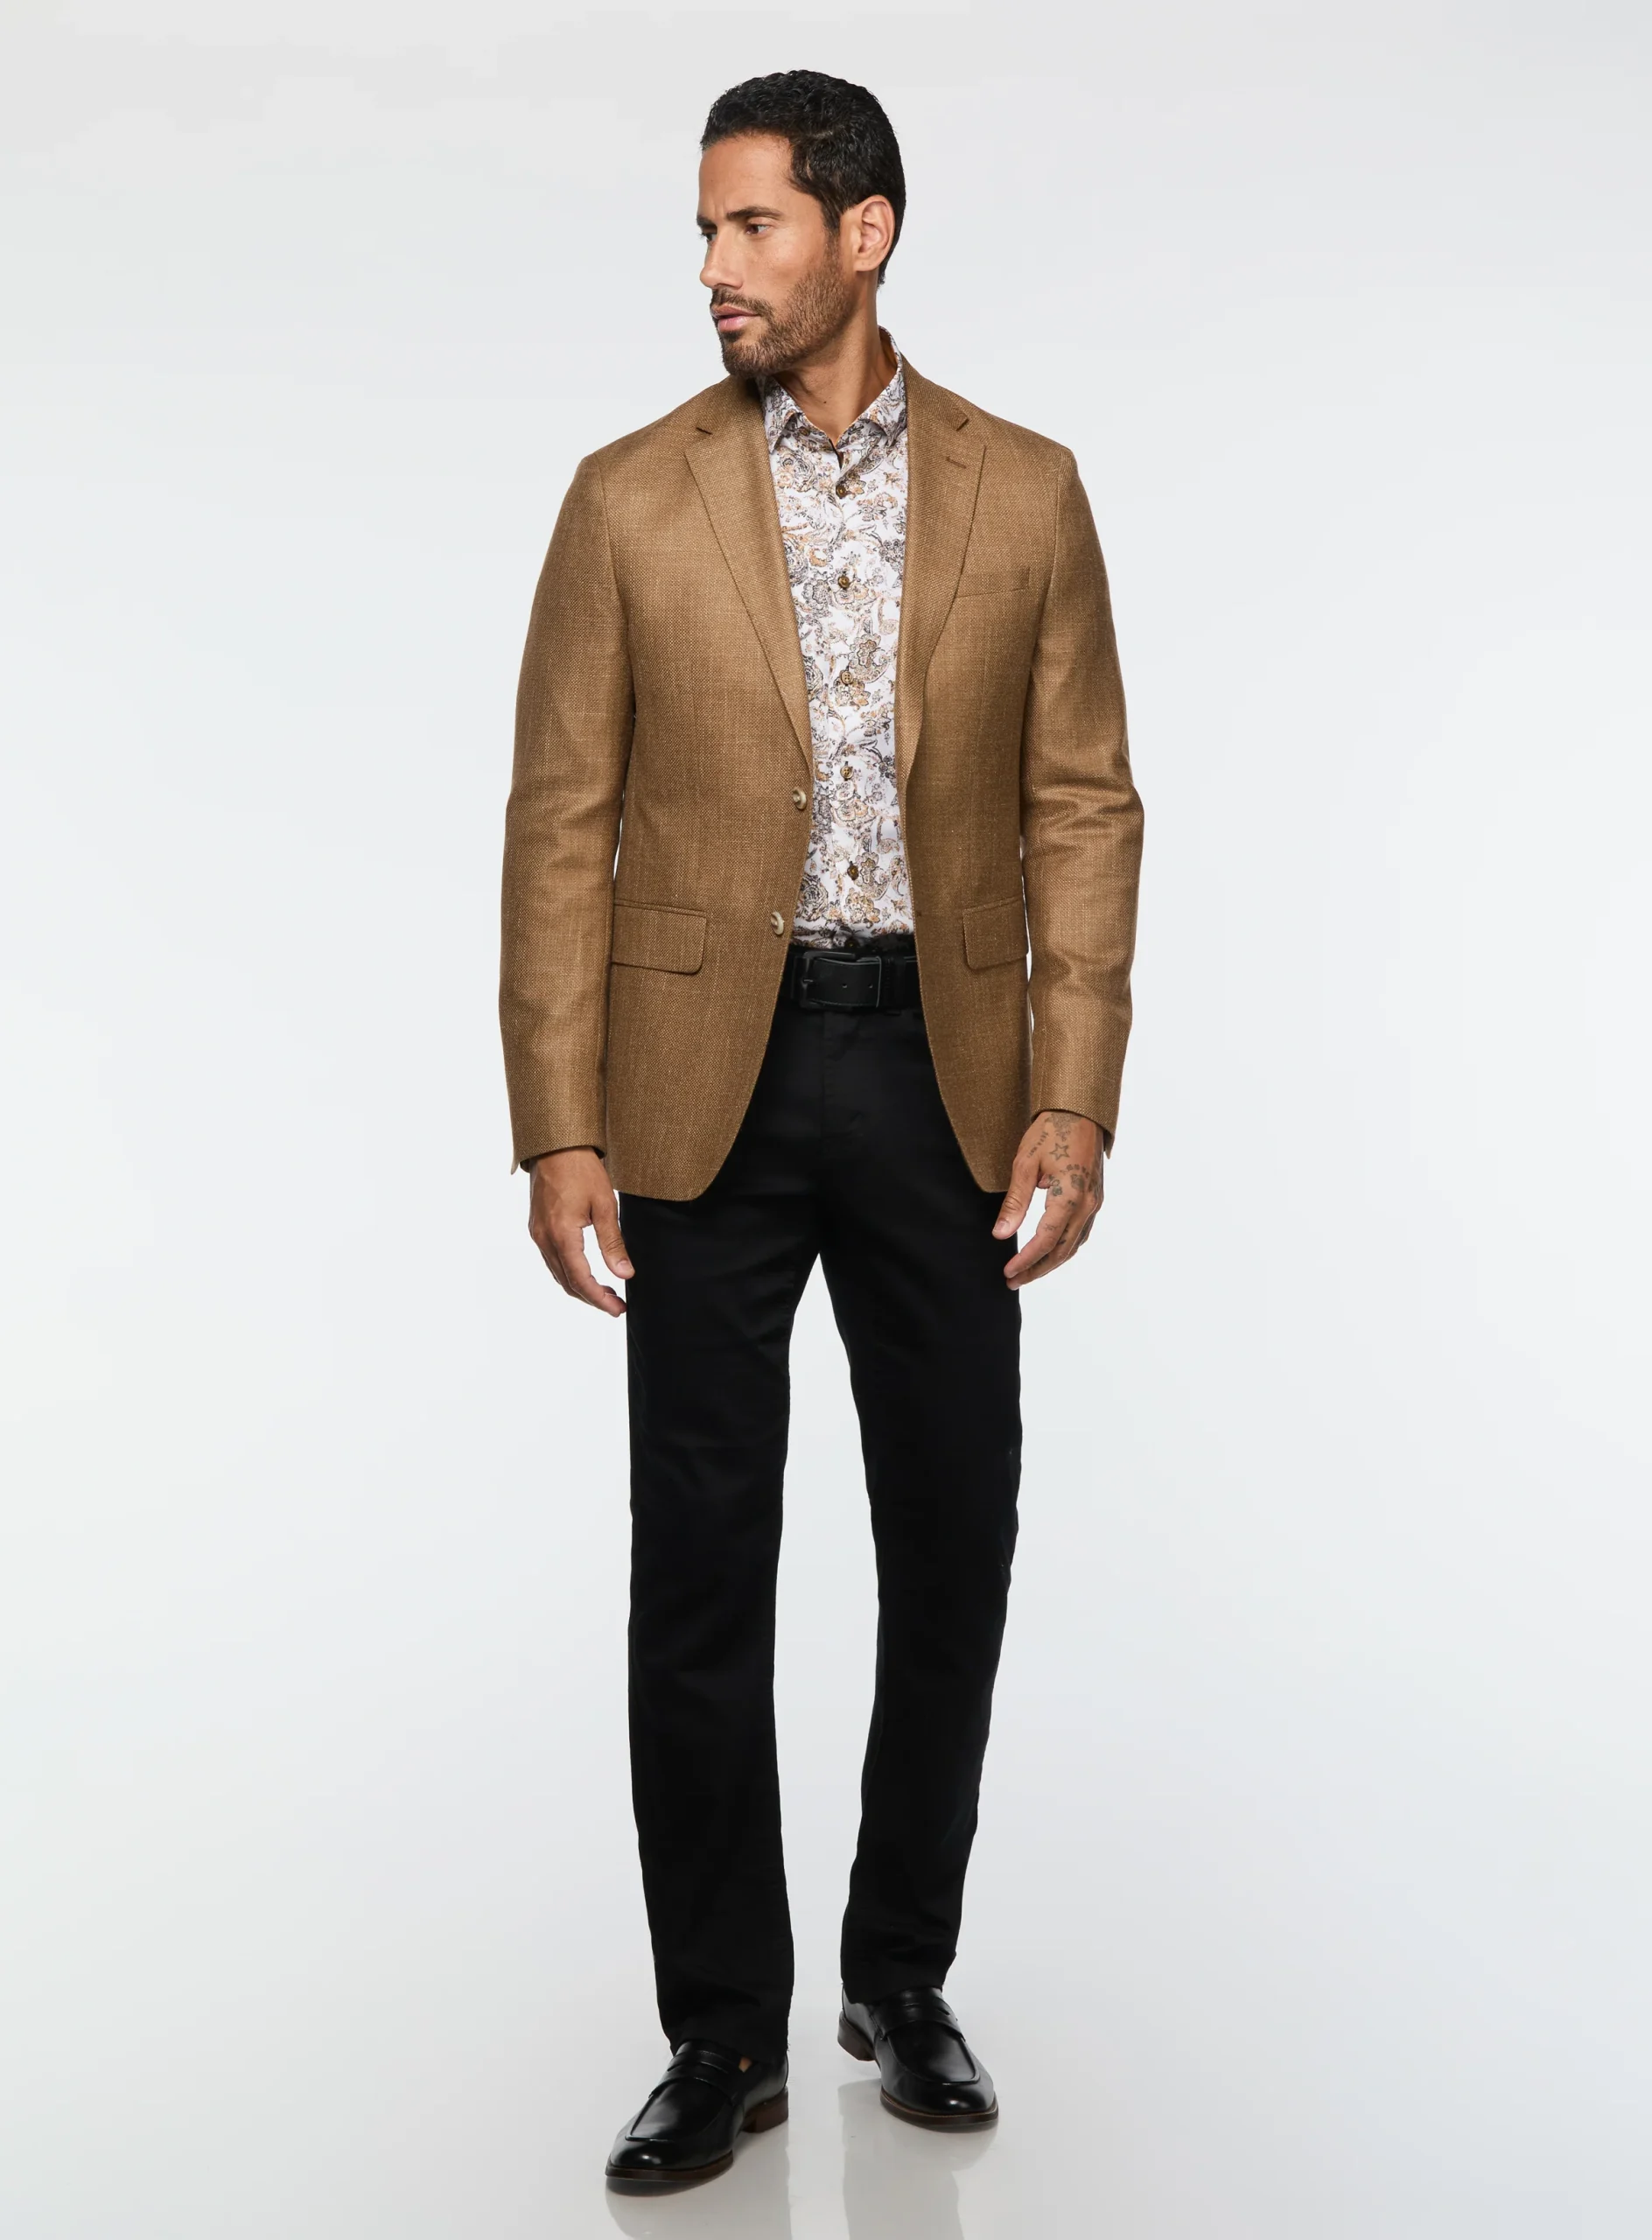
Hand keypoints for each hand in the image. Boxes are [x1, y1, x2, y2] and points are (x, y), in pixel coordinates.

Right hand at [527, 1147, 632, 1315]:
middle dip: (592, 1298)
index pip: (581, 1280)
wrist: (556, 1145)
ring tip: (606, 1292)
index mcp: (562, 1235)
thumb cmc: (582, 1170)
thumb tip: (624, 1274)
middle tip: (616, 1305)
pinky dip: (569, 1272)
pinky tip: (586, 1271)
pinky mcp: (537, 1227)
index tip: (618, 1310)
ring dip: (580, 1287)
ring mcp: (538, 1233)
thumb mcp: (606, 1206)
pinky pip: (552, 1259)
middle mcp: (544, 1238)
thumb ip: (613, 1243)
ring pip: (558, 1273)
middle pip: (567, 1282)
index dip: (600, 1299)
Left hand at [992, 1110, 1102, 1287]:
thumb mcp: (1025, 1164)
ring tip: (1028, 1273)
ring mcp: (1094, 1202)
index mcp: (1070, 1196)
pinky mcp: (1095, 1198)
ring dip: (1051, 1262)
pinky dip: (1064, 1247)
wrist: (1080, 1109)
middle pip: (1062, 1250)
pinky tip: (1050, 1251)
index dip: (1026, 1260)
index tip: (1007, 1272)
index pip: (1045, 1240)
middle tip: (1013, 1281)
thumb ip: (1015, 1202)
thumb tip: (1001, 1234)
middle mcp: (1087, 1204)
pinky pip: (1082, 1232)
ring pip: (1074, 1244)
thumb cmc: (1050, 1130)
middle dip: (1037, 1269)